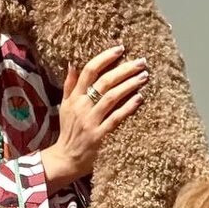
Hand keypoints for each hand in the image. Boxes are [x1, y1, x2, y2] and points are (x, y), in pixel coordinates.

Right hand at [51, 46, 148, 180]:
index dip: (105, 58)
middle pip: (105, 81)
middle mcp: (82, 107)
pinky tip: (140, 98)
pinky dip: (128, 107)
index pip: (89, 71)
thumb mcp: (65, 106)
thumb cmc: (68, 131)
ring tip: (144, 76)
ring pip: (112, 97)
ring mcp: (91, 121)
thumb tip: (72, 63)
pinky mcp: (100, 136)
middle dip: (124, 69)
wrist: (66, 158)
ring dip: (129, 85)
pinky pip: (116, 118)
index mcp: (74, 97)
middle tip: (141, 61)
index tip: (120, 49)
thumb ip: (69, 85)